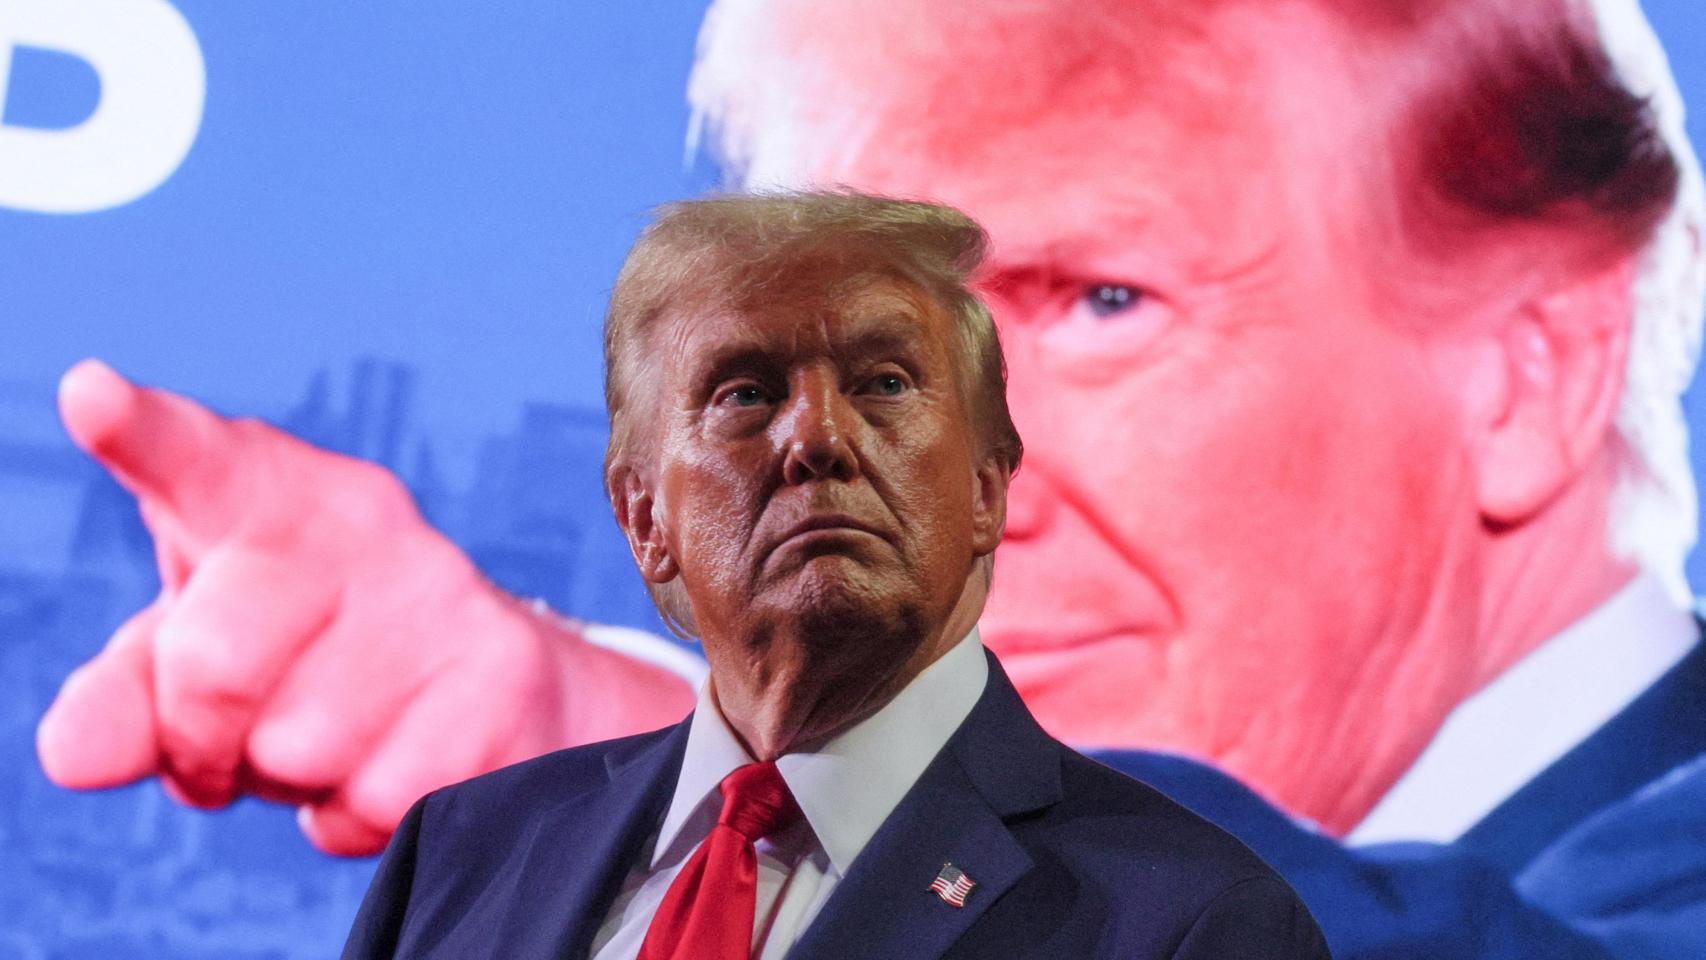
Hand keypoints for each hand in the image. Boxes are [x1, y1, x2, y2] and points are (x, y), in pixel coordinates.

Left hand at [36, 360, 695, 855]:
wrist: (496, 688)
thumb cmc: (313, 663)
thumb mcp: (197, 664)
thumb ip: (124, 697)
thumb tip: (76, 753)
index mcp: (271, 496)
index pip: (199, 461)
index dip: (141, 434)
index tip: (91, 400)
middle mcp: (365, 524)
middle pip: (215, 665)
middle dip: (203, 743)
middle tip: (236, 746)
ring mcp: (442, 595)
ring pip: (298, 751)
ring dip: (296, 784)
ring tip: (342, 740)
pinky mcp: (502, 676)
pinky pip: (373, 802)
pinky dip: (362, 817)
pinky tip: (399, 763)